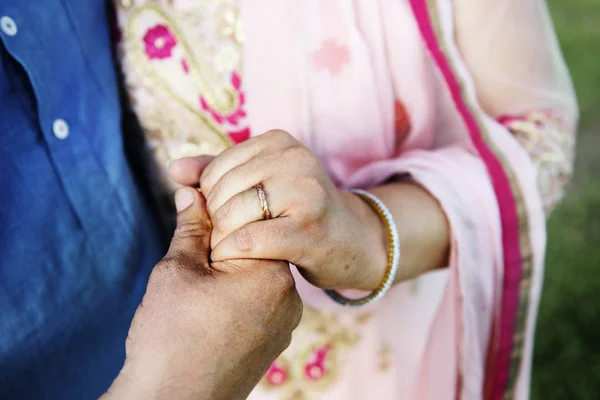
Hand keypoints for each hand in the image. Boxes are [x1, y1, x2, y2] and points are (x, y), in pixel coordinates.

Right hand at [102, 187, 302, 399]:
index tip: (193, 218)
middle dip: (222, 244)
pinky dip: (235, 298)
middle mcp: (290, 297)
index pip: (250, 220)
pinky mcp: (273, 342)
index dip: (216, 213)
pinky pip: (258, 304)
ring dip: (228, 272)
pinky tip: (208, 312)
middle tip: (192, 261)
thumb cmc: (170, 337)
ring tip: (196, 291)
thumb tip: (192, 192)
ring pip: (255, 277)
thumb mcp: (177, 270)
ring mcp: (284, 324)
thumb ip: (192, 227)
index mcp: (272, 272)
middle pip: (256, 248)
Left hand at [169, 130, 388, 290]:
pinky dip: (234, 255)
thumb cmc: (301, 212)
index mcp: (279, 141)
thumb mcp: (264, 184)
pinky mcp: (308, 228)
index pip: (216, 169)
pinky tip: (242, 262)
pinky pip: (247, 241)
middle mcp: (293, 158)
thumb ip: (218, 173)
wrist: (353, 241)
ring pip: (231, 215)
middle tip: (227, 240)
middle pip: (221, 191)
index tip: (225, 219)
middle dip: (215, 222)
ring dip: (222, 241)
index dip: (210, 200)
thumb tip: (174, 169)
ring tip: (234, 251)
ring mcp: (304, 192)